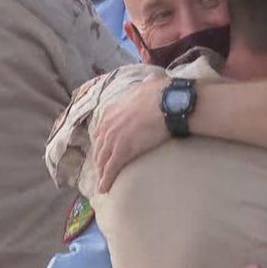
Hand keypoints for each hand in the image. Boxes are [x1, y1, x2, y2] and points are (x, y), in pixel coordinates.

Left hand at [94, 74, 169, 191]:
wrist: (167, 103)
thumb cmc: (163, 93)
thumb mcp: (150, 83)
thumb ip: (148, 83)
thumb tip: (154, 79)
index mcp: (114, 109)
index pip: (101, 128)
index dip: (101, 140)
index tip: (103, 147)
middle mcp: (109, 124)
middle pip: (99, 146)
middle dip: (98, 158)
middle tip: (100, 169)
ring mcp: (114, 138)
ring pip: (103, 159)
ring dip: (101, 172)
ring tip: (102, 182)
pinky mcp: (122, 151)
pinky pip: (111, 168)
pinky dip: (106, 179)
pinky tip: (104, 188)